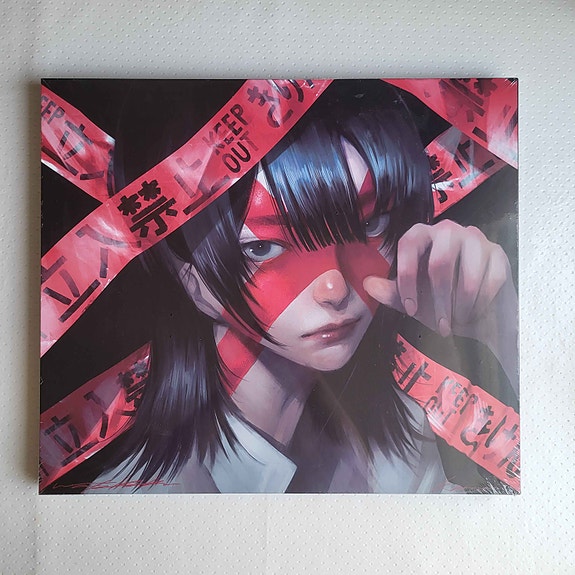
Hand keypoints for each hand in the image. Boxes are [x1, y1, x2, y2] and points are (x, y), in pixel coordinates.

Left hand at [364, 221, 517, 390]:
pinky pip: (489, 281)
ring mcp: (476, 239)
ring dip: (461, 306)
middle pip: (439, 263)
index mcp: (423, 236)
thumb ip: (392, 292)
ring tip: (458, 320)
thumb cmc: (442, 303)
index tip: (411, 308)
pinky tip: (475, 311)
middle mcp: (449, 230)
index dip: (407, 278)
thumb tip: (368, 283)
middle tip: (441, 325)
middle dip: (439, 301)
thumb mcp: (414, 301)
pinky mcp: (498, 254)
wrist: (478, 317)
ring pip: (466, 276)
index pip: (408, 244)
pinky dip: (479, 304)